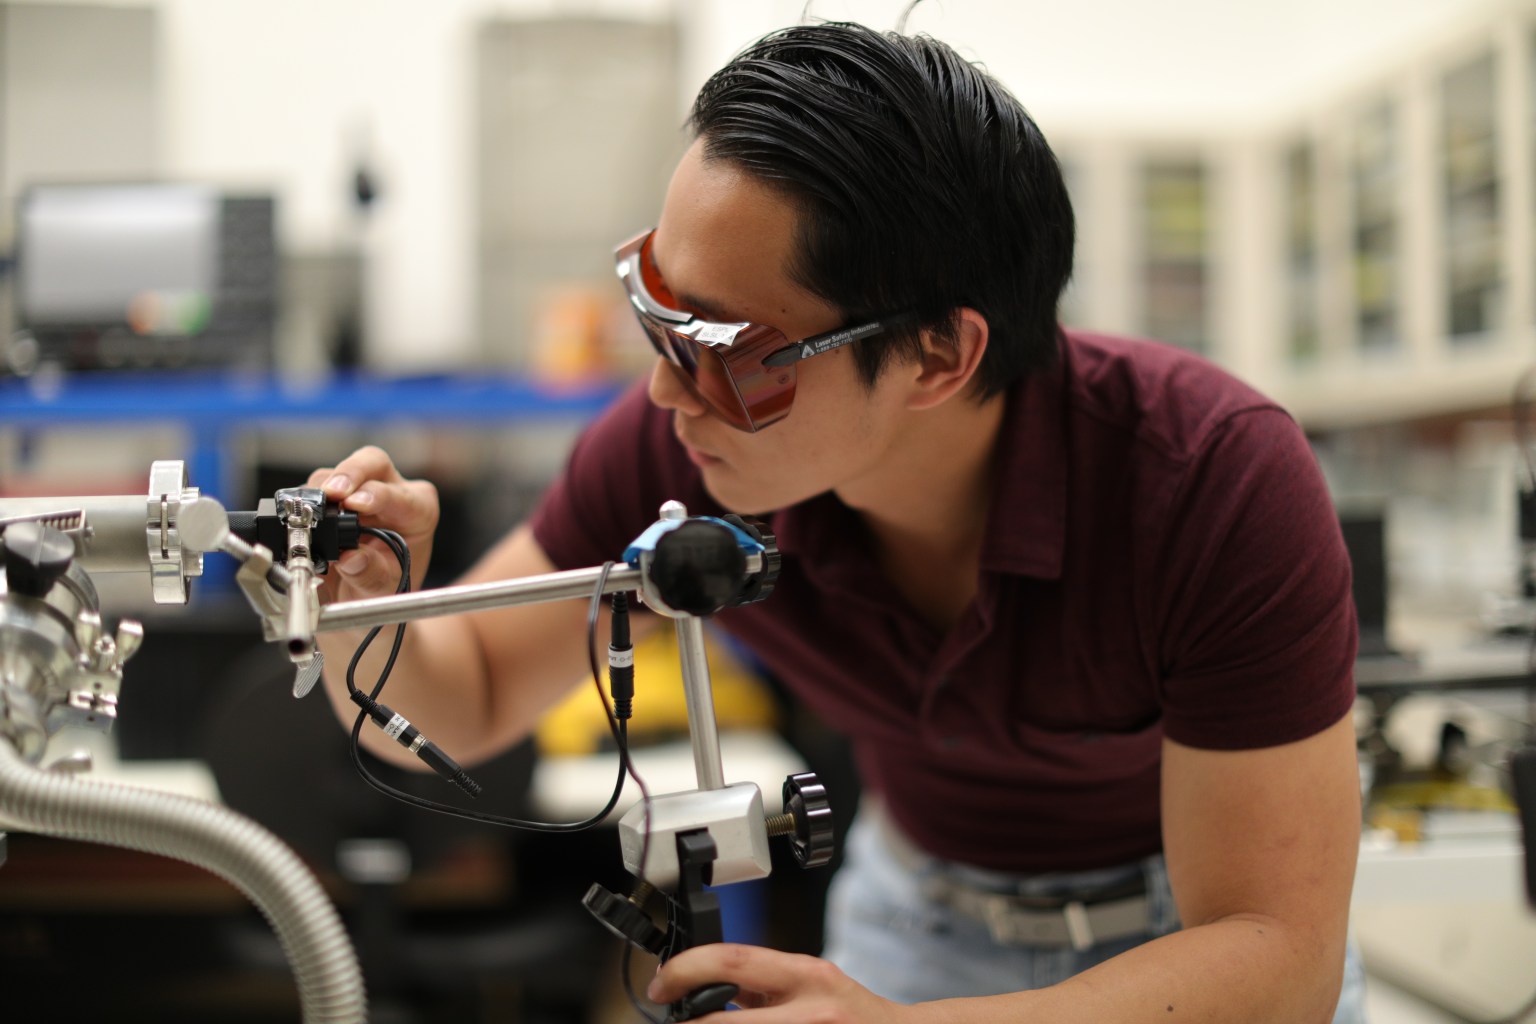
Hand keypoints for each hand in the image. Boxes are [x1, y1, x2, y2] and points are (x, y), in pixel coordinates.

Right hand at [306, 446, 439, 600]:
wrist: (366, 594)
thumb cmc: (386, 587)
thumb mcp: (384, 590)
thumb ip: (370, 575)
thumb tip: (351, 559)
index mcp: (418, 511)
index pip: (399, 494)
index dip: (376, 495)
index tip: (355, 504)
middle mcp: (393, 490)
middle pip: (372, 462)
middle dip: (349, 473)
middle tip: (330, 492)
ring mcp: (361, 487)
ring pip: (336, 473)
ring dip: (320, 492)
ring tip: (312, 520)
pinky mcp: (334, 494)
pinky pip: (316, 486)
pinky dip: (307, 502)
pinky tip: (307, 521)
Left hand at [649, 944, 914, 1023]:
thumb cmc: (855, 1015)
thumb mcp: (812, 982)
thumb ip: (762, 984)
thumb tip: (702, 986)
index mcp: (808, 976)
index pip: (732, 961)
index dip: (686, 970)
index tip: (662, 984)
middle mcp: (809, 1012)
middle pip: (722, 1023)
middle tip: (673, 1022)